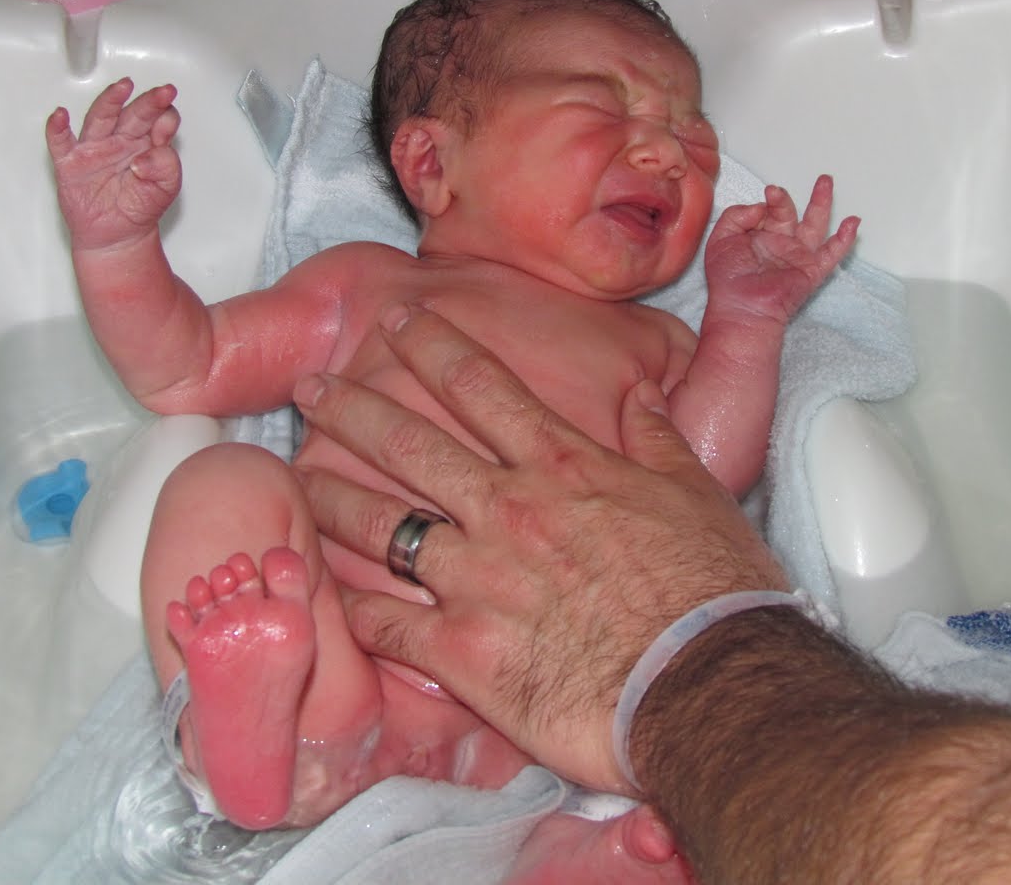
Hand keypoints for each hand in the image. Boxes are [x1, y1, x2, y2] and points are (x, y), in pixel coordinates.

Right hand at [45, 77, 181, 251]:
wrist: (118, 236)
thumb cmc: (141, 207)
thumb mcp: (166, 188)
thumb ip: (165, 166)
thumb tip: (144, 158)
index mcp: (146, 142)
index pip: (158, 120)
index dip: (166, 117)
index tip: (171, 117)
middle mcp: (120, 139)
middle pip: (133, 114)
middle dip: (148, 102)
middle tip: (163, 93)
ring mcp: (95, 148)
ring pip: (101, 118)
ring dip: (110, 101)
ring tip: (122, 88)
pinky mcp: (71, 163)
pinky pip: (61, 142)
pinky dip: (57, 128)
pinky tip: (60, 116)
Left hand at [294, 304, 785, 793]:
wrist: (707, 688)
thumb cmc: (713, 593)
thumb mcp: (698, 493)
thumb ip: (658, 439)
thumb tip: (643, 393)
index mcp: (563, 467)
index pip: (481, 387)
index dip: (433, 347)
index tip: (398, 322)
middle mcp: (507, 510)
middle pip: (410, 445)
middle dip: (353, 408)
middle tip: (312, 387)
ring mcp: (476, 580)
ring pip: (380, 527)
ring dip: (330, 496)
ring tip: (296, 476)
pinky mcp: (461, 653)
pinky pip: (384, 624)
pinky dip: (350, 608)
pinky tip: (325, 594)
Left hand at [703, 174, 857, 323]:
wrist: (742, 308)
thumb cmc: (727, 280)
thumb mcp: (721, 239)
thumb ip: (736, 215)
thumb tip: (761, 206)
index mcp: (757, 236)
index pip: (764, 212)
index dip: (763, 204)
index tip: (762, 201)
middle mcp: (778, 244)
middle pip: (788, 214)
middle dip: (786, 198)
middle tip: (778, 188)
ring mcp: (796, 256)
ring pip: (814, 225)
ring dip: (821, 203)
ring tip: (825, 182)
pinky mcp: (811, 269)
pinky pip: (832, 252)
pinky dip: (844, 239)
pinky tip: (853, 223)